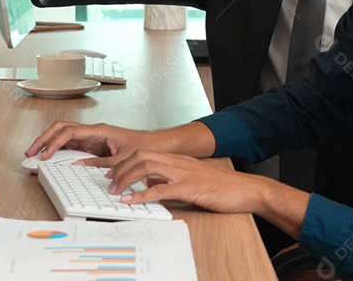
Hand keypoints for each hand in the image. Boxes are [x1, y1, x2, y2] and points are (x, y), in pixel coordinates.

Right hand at [25, 121, 151, 159]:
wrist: (154, 146)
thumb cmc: (142, 146)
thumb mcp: (122, 159)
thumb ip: (101, 163)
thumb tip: (79, 166)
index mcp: (99, 130)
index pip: (69, 132)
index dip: (54, 142)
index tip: (45, 154)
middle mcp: (92, 131)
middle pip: (61, 129)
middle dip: (43, 138)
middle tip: (31, 151)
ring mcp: (91, 137)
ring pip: (63, 134)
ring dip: (48, 142)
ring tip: (36, 154)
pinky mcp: (92, 145)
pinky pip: (70, 144)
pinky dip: (58, 149)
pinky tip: (51, 157)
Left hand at [102, 150, 274, 212]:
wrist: (245, 189)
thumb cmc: (222, 187)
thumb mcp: (191, 179)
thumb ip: (171, 179)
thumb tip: (151, 186)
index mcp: (177, 159)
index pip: (143, 152)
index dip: (123, 160)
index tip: (109, 170)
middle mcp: (178, 162)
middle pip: (140, 155)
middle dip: (119, 167)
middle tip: (107, 180)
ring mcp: (183, 173)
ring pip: (146, 167)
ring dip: (126, 178)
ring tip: (114, 189)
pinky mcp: (189, 187)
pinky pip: (160, 189)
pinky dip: (141, 195)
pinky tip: (131, 200)